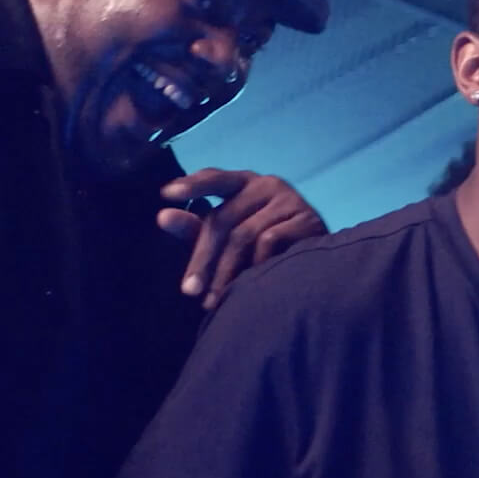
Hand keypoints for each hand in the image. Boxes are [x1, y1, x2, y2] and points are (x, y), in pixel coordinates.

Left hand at [157, 169, 325, 308]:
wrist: (316, 262)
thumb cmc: (262, 247)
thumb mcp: (225, 237)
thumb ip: (195, 229)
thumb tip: (162, 217)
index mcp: (243, 183)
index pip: (215, 178)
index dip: (193, 184)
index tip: (166, 194)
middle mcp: (267, 184)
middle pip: (224, 219)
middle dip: (203, 257)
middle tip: (190, 290)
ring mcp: (289, 199)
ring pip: (245, 235)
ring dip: (226, 271)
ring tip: (214, 299)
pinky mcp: (307, 219)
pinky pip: (270, 241)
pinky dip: (256, 265)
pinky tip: (252, 283)